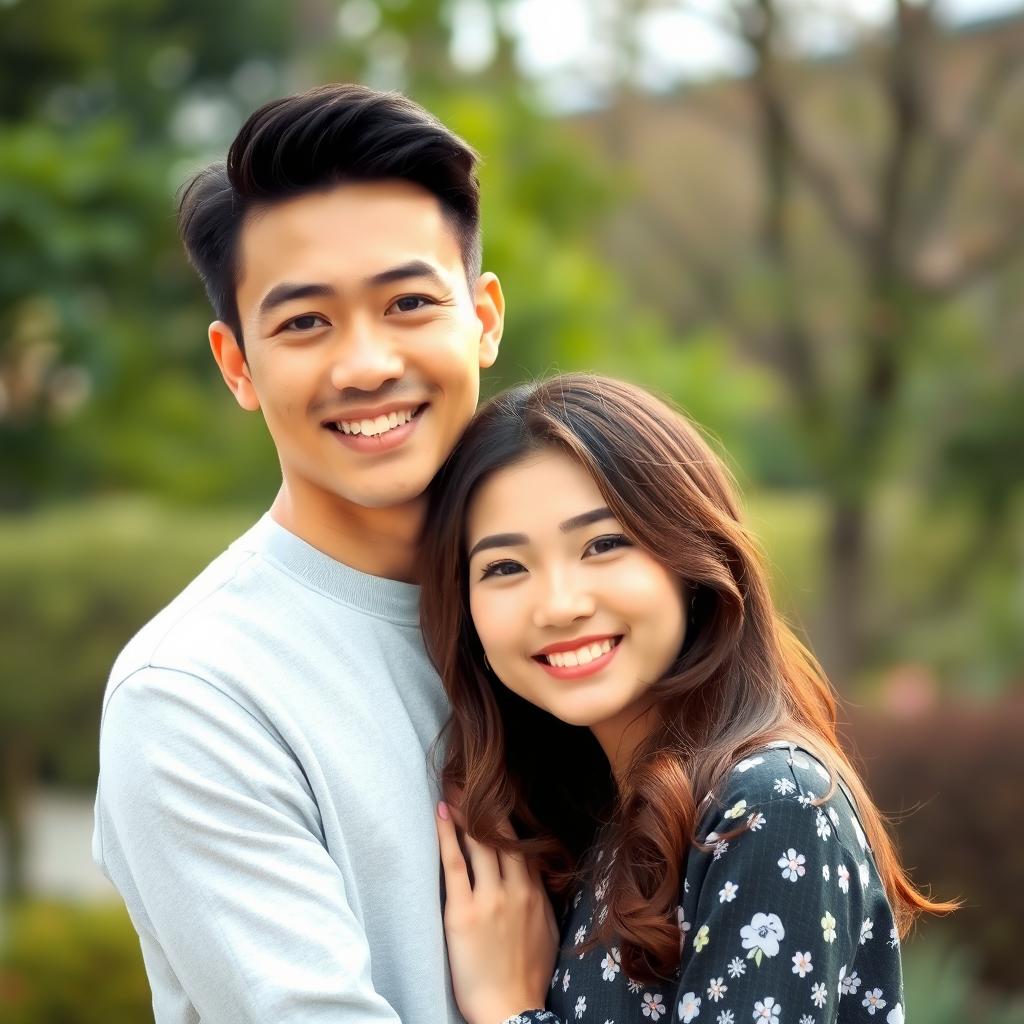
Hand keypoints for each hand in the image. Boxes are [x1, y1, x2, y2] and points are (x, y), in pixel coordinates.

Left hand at [436, 802, 558, 1023]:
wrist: (511, 1013)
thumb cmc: (527, 978)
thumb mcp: (547, 932)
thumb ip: (541, 899)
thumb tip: (534, 876)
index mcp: (536, 894)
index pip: (523, 845)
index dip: (508, 819)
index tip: (497, 796)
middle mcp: (516, 889)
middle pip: (502, 836)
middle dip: (487, 805)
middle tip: (472, 779)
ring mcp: (490, 898)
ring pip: (479, 842)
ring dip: (466, 811)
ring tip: (454, 788)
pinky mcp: (463, 912)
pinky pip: (454, 863)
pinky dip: (447, 835)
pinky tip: (440, 814)